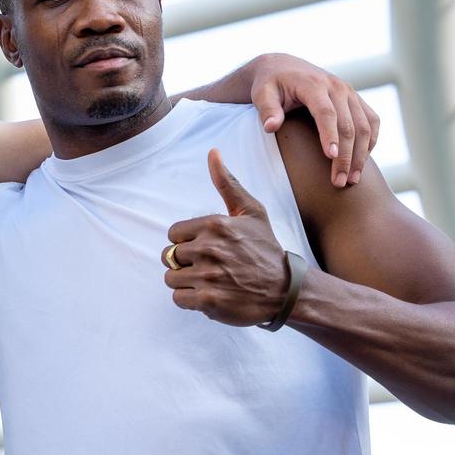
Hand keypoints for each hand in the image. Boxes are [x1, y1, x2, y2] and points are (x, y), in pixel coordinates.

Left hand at [162, 149, 290, 326]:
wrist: (285, 290)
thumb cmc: (265, 249)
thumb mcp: (251, 211)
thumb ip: (227, 183)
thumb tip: (213, 153)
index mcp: (214, 225)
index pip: (174, 233)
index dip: (187, 242)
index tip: (206, 248)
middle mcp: (208, 248)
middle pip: (169, 256)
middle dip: (185, 262)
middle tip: (208, 266)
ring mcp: (207, 276)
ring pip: (171, 277)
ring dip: (186, 281)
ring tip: (209, 281)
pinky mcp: (208, 301)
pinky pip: (178, 298)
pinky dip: (190, 300)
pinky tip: (209, 294)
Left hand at [246, 54, 377, 187]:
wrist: (284, 68)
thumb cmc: (270, 85)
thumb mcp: (262, 93)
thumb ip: (266, 109)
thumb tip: (271, 127)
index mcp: (313, 84)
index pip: (326, 112)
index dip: (330, 135)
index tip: (331, 158)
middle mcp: (336, 86)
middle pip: (349, 124)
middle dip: (346, 156)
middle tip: (340, 182)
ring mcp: (349, 92)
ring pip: (365, 125)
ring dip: (362, 154)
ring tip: (353, 180)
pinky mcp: (356, 100)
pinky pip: (372, 121)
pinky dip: (371, 142)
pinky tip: (361, 162)